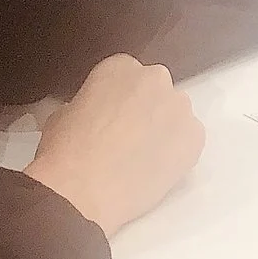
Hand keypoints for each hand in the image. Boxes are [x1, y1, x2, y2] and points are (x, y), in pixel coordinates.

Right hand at [24, 54, 204, 236]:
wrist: (81, 192)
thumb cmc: (63, 152)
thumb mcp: (62, 114)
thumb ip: (88, 103)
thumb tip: (94, 112)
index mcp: (120, 66)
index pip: (126, 74)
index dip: (118, 99)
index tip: (111, 117)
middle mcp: (155, 78)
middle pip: (155, 90)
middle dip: (144, 109)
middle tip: (127, 137)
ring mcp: (179, 107)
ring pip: (174, 114)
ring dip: (163, 129)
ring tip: (141, 157)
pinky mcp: (195, 137)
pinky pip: (189, 140)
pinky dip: (177, 152)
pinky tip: (156, 168)